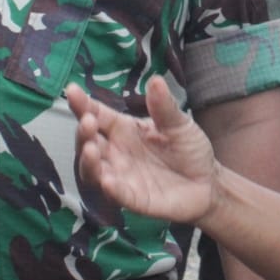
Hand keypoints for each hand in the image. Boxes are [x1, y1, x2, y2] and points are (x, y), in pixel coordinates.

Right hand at [67, 77, 218, 224]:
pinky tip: (108, 181)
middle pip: (89, 143)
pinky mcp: (134, 199)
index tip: (72, 91)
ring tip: (92, 149)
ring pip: (94, 171)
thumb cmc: (188, 149)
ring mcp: (122, 177)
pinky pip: (118, 195)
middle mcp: (116, 153)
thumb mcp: (179, 123)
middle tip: (87, 121)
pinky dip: (111, 189)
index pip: (97, 115)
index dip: (83, 104)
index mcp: (123, 130)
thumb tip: (156, 80)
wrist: (208, 182)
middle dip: (84, 133)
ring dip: (89, 161)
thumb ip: (164, 106)